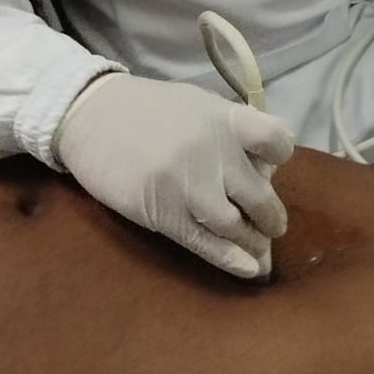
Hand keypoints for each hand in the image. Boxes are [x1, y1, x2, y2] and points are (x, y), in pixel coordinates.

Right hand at [54, 74, 292, 278]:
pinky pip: (204, 242)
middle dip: (272, 217)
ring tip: (258, 248)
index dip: (282, 157)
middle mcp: (213, 153)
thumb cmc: (151, 110)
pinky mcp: (164, 213)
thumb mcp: (199, 105)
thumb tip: (267, 163)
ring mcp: (189, 185)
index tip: (276, 168)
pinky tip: (247, 269)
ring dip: (253, 242)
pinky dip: (230, 259)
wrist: (92, 117)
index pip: (276, 141)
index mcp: (226, 119)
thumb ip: (234, 129)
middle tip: (274, 226)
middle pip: (259, 195)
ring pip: (235, 225)